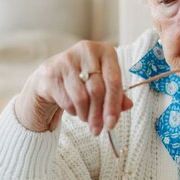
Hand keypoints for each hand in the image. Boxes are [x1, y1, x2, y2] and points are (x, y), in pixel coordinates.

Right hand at [14, 40, 132, 134]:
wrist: (52, 74)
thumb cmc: (84, 78)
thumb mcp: (104, 83)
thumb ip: (117, 94)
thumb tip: (128, 106)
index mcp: (105, 51)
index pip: (113, 80)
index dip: (113, 105)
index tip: (112, 123)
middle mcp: (86, 50)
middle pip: (97, 90)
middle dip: (98, 114)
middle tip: (98, 129)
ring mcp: (67, 60)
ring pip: (81, 98)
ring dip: (85, 114)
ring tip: (86, 117)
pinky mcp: (52, 72)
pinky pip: (67, 101)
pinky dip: (73, 111)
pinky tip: (74, 108)